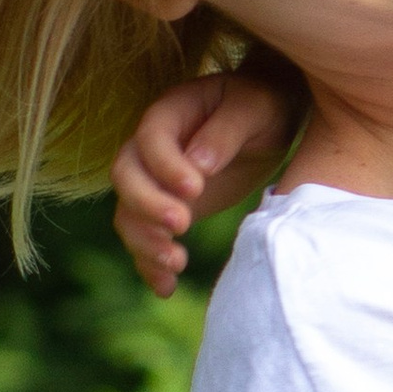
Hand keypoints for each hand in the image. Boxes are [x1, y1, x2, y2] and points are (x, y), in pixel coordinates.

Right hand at [109, 70, 297, 292]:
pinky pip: (144, 238)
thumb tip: (198, 165)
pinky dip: (149, 264)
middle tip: (183, 225)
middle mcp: (150, 148)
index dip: (165, 166)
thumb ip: (225, 132)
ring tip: (177, 264)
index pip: (150, 140)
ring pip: (128, 213)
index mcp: (169, 113)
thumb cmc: (261, 104)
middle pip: (126, 178)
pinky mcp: (165, 210)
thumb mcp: (253, 108)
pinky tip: (167, 287)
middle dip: (148, 206)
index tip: (196, 189)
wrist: (266, 120)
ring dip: (145, 242)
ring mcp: (153, 182)